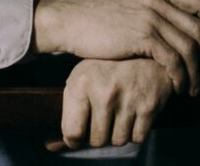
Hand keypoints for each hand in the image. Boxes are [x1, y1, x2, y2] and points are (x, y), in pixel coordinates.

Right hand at [33, 0, 199, 94]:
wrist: (72, 22)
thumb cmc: (98, 20)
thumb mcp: (130, 5)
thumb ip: (153, 10)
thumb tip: (175, 26)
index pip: (199, 1)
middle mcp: (158, 1)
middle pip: (199, 29)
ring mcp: (151, 17)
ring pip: (190, 47)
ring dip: (197, 72)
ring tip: (195, 89)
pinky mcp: (143, 35)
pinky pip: (173, 59)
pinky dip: (181, 76)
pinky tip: (178, 87)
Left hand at [45, 58, 173, 150]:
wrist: (146, 53)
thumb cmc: (108, 69)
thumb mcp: (82, 81)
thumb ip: (69, 113)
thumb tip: (50, 146)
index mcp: (82, 83)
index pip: (72, 132)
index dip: (74, 141)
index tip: (77, 137)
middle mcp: (104, 91)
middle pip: (97, 140)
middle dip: (99, 135)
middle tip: (102, 121)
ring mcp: (127, 99)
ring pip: (118, 141)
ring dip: (118, 133)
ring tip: (118, 115)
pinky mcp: (148, 106)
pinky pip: (137, 137)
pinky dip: (135, 132)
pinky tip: (132, 115)